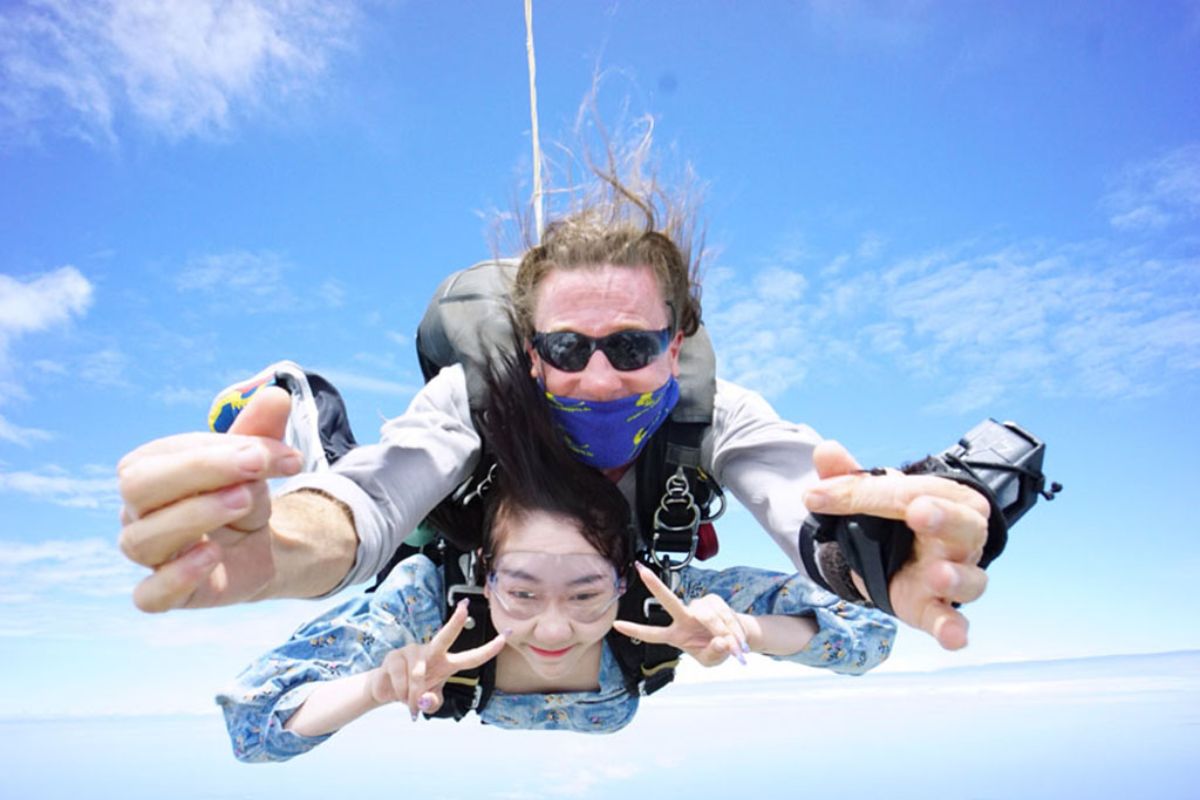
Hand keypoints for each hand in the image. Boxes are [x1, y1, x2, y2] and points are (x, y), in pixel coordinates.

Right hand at [117, 386, 302, 610]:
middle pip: (139, 487)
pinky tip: (211, 556)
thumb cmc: (242, 493)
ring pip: (142, 539)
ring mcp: (150, 554)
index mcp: (150, 468)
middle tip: (257, 467)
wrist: (258, 545)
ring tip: (244, 502)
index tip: (279, 454)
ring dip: (195, 515)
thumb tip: (276, 395)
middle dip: (199, 471)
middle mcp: (137, 510)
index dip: (222, 449)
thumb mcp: (256, 461)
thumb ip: (260, 432)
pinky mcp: (167, 593)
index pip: (168, 453)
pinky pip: (149, 595)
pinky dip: (175, 578)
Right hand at [369, 599, 508, 718]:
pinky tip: (398, 693)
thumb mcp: (429, 702)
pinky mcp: (394, 656)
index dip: (489, 649)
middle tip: (464, 607)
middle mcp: (432, 652)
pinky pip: (401, 679)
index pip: (471, 657)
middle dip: (455, 622)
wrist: (388, 691)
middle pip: (445, 637)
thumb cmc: (414, 692)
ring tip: (409, 701)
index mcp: (446, 663)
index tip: (506, 635)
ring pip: (417, 676)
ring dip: (412, 695)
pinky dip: (400, 694)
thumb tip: (424, 699)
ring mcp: (412, 651)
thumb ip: (433, 703)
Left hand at [612, 563, 749, 666]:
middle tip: (642, 571)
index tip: (616, 625)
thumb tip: (720, 641)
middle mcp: (684, 617)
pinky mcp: (713, 600)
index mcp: (677, 635)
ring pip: (709, 617)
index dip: (635, 630)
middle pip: (669, 601)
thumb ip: (713, 653)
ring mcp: (698, 607)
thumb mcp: (712, 661)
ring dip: (725, 633)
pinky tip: (737, 639)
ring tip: (735, 649)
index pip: (653, 634)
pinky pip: (723, 614)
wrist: (736, 639)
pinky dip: (733, 628)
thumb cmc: (717, 650)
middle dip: (656, 586)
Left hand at [804, 440, 989, 650]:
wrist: (896, 554)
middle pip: (963, 525)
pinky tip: (953, 638)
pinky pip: (953, 620)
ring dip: (954, 578)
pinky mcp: (938, 609)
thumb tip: (826, 450)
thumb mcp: (868, 495)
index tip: (816, 497)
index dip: (863, 494)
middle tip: (918, 512)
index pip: (908, 491)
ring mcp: (955, 575)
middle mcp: (962, 536)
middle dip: (942, 517)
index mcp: (947, 497)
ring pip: (971, 579)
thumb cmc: (893, 517)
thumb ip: (847, 477)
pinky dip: (954, 630)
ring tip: (936, 575)